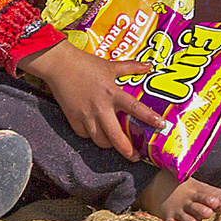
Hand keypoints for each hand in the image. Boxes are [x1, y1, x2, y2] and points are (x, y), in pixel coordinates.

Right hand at [19, 40, 164, 160]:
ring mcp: (86, 115)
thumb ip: (131, 67)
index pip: (135, 108)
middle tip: (134, 156)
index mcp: (113, 93)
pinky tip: (96, 133)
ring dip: (110, 145)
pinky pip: (85, 135)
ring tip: (116, 145)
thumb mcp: (111, 65)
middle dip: (127, 150)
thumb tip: (149, 66)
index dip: (149, 118)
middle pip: (116, 136)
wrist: (59, 65)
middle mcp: (101, 107)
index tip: (161, 126)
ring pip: (100, 140)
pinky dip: (92, 136)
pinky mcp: (73, 119)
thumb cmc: (86, 64)